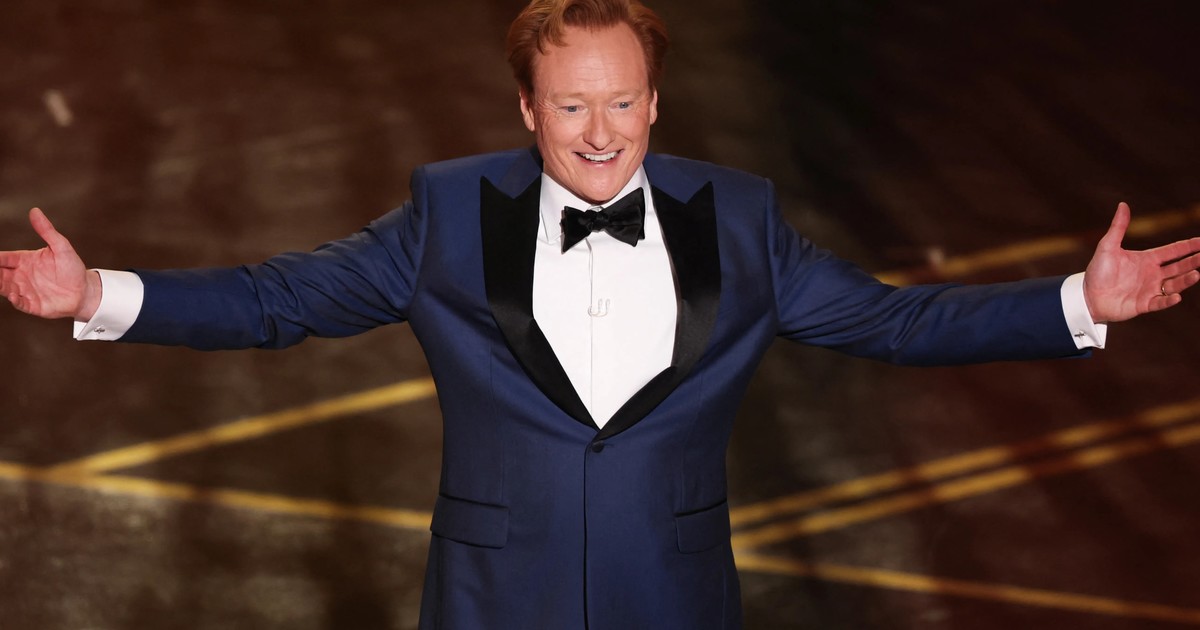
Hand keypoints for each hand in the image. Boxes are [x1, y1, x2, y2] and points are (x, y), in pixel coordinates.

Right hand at [0, 208, 100, 319]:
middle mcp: (20, 275)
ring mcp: (24, 290)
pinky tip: (11, 294)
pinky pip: (18, 302)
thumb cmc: (73, 268)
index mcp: (24, 260)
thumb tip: (34, 210)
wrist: (85, 291)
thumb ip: (47, 230)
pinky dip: (13, 299)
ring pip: (4, 287)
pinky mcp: (31, 304)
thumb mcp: (61, 247)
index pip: (3, 258)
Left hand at [1083, 202, 1199, 322]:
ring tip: (1196, 274)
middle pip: (1179, 267)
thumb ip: (1118, 227)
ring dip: (1185, 280)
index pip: (1173, 251)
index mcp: (1147, 259)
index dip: (1188, 246)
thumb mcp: (1107, 246)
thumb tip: (1123, 204)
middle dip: (1193, 261)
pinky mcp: (1144, 304)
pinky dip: (1168, 300)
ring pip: (1174, 284)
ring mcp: (1150, 290)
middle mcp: (1152, 274)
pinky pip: (1160, 302)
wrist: (1087, 296)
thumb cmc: (1097, 271)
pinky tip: (1176, 296)